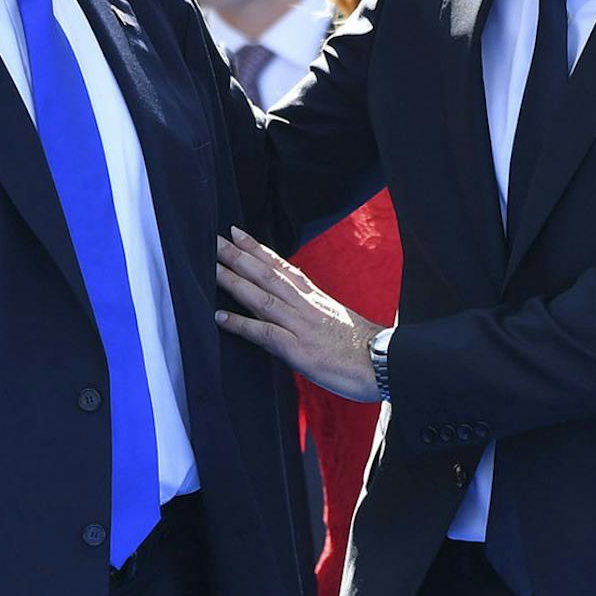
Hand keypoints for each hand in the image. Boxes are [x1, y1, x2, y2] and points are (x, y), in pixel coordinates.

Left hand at [215, 228, 383, 399]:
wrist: (387, 364)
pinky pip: (266, 333)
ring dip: (233, 281)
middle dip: (238, 256)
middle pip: (267, 275)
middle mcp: (306, 306)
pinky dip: (242, 324)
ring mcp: (302, 326)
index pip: (282, 266)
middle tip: (212, 239)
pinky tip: (221, 318)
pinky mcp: (299, 350)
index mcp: (316, 298)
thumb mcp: (338, 321)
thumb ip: (314, 312)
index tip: (237, 232)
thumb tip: (295, 309)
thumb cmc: (366, 348)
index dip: (258, 249)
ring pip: (262, 297)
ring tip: (208, 268)